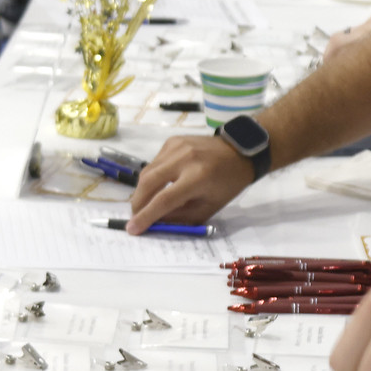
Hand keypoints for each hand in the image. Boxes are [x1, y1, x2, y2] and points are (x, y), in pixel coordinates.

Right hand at [126, 133, 251, 232]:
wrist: (238, 151)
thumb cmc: (227, 184)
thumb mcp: (208, 208)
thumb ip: (180, 217)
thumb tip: (153, 222)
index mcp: (197, 177)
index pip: (164, 199)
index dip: (146, 216)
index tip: (132, 229)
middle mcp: (184, 158)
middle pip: (148, 182)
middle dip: (138, 203)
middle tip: (136, 217)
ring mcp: (176, 146)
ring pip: (147, 172)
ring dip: (142, 191)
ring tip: (145, 204)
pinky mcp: (172, 141)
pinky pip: (154, 163)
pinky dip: (152, 177)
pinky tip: (159, 184)